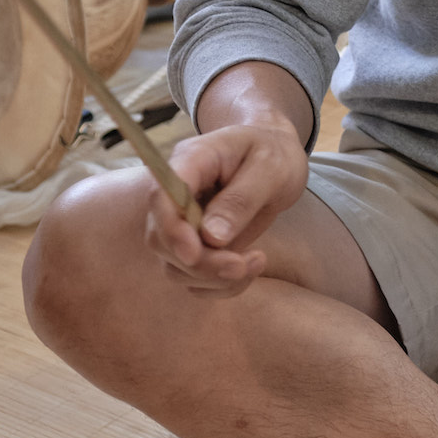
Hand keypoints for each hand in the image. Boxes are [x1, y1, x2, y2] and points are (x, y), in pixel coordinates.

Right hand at [144, 120, 309, 296]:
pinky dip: (220, 285)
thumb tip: (212, 237)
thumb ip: (241, 198)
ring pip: (175, 265)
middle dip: (201, 263)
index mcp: (190, 161)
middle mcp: (177, 194)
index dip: (170, 230)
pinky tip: (249, 269)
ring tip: (257, 262)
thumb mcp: (270, 168)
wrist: (277, 154)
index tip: (194, 254)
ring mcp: (183, 222)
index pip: (160, 197)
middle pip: (162, 239)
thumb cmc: (273, 152)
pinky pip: (194, 277)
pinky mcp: (197, 244)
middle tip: (244, 265)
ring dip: (213, 278)